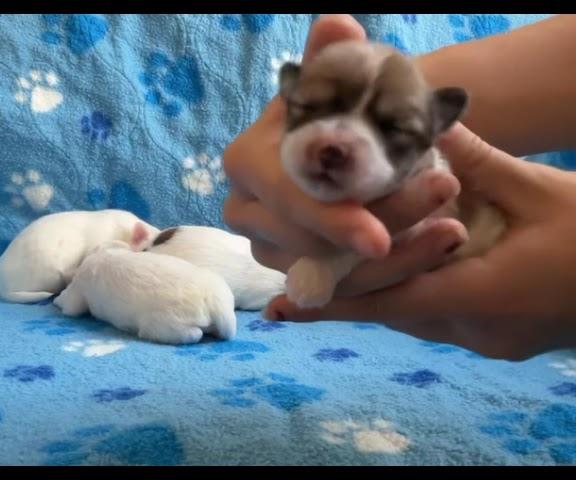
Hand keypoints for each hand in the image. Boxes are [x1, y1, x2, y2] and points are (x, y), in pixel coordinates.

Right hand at [223, 14, 464, 294]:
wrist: (345, 145)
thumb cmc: (340, 112)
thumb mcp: (338, 82)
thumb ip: (331, 58)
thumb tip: (336, 24)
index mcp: (245, 163)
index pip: (283, 198)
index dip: (327, 218)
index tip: (378, 236)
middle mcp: (246, 211)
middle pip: (306, 243)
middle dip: (375, 235)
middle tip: (441, 219)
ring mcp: (269, 247)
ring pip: (325, 272)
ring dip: (390, 264)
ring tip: (447, 234)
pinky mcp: (295, 270)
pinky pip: (338, 289)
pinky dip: (385, 277)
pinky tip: (431, 253)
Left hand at [267, 122, 575, 360]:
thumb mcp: (540, 192)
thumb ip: (479, 162)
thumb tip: (431, 125)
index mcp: (481, 294)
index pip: (387, 303)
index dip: (333, 304)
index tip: (283, 308)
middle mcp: (476, 328)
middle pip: (393, 314)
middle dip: (347, 299)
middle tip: (295, 291)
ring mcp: (488, 339)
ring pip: (413, 318)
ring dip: (377, 299)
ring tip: (332, 282)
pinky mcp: (499, 337)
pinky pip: (438, 319)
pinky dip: (411, 299)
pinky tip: (395, 281)